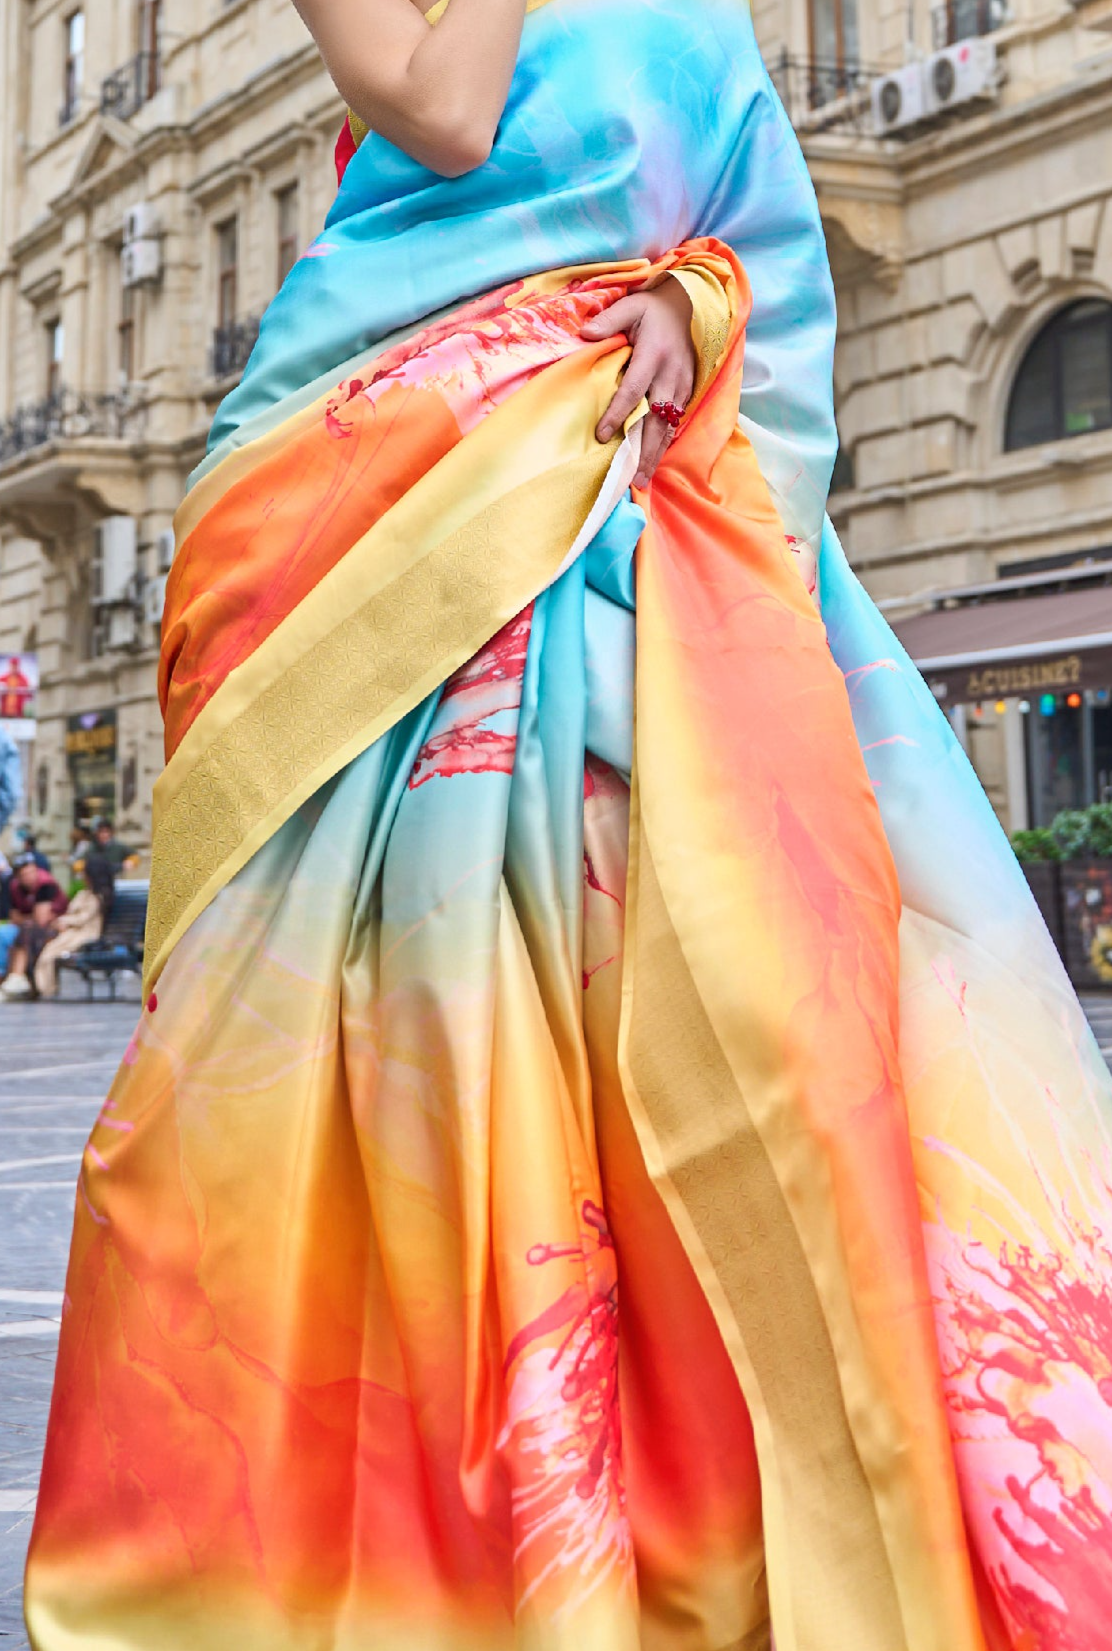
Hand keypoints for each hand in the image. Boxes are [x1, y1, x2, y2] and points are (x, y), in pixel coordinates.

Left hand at [581, 277, 695, 489]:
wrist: (690, 305)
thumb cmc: (653, 308)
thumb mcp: (630, 305)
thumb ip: (608, 320)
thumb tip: (585, 334)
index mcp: (653, 354)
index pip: (633, 390)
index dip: (618, 414)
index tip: (601, 435)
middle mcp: (670, 374)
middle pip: (656, 419)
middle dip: (643, 450)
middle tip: (631, 477)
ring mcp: (682, 384)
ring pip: (668, 426)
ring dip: (655, 454)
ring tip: (642, 478)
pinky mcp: (688, 389)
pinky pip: (676, 421)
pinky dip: (666, 443)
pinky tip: (653, 461)